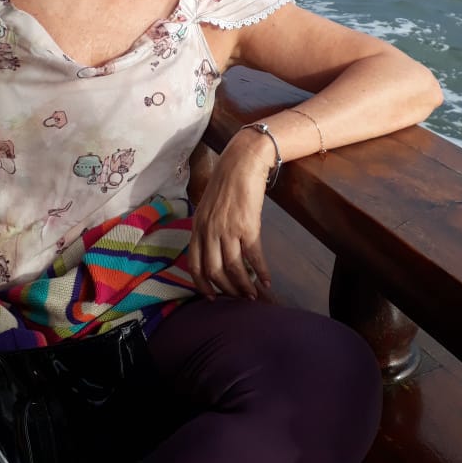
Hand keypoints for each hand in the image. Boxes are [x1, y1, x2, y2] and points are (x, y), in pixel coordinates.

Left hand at [188, 131, 272, 299]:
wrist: (243, 162)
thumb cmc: (227, 183)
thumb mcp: (208, 207)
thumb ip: (207, 229)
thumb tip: (214, 252)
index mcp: (197, 227)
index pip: (194, 265)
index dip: (202, 285)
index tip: (212, 298)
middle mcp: (208, 231)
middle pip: (214, 271)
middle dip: (227, 290)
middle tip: (238, 299)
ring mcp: (227, 229)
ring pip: (233, 268)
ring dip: (244, 286)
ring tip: (253, 296)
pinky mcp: (247, 226)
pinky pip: (253, 257)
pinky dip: (261, 272)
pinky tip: (267, 281)